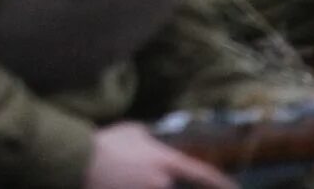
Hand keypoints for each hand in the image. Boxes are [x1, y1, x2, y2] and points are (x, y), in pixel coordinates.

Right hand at [84, 123, 234, 188]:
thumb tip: (156, 141)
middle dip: (169, 183)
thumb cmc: (107, 143)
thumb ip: (151, 138)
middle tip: (150, 174)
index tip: (234, 188)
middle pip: (179, 188)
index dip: (221, 183)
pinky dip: (138, 188)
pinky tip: (127, 183)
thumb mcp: (133, 131)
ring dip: (150, 184)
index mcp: (166, 162)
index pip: (202, 174)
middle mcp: (163, 184)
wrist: (79, 161)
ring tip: (133, 177)